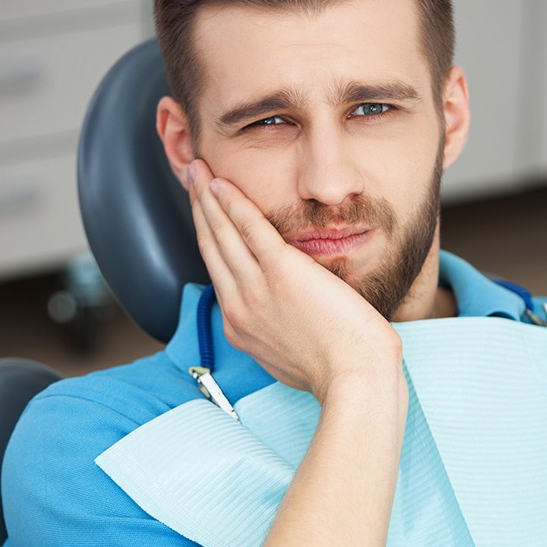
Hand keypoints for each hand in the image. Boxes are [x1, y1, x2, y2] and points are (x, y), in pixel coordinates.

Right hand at [187, 159, 403, 401]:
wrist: (355, 377)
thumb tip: (281, 313)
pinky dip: (232, 204)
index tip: (206, 214)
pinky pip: (250, 229)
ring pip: (222, 233)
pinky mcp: (282, 272)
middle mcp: (239, 306)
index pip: (218, 270)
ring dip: (207, 196)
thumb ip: (275, 328)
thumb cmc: (336, 368)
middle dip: (198, 208)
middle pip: (212, 246)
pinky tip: (221, 183)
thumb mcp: (290, 354)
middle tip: (191, 177)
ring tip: (197, 169)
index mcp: (242, 325)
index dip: (209, 235)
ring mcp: (257, 289)